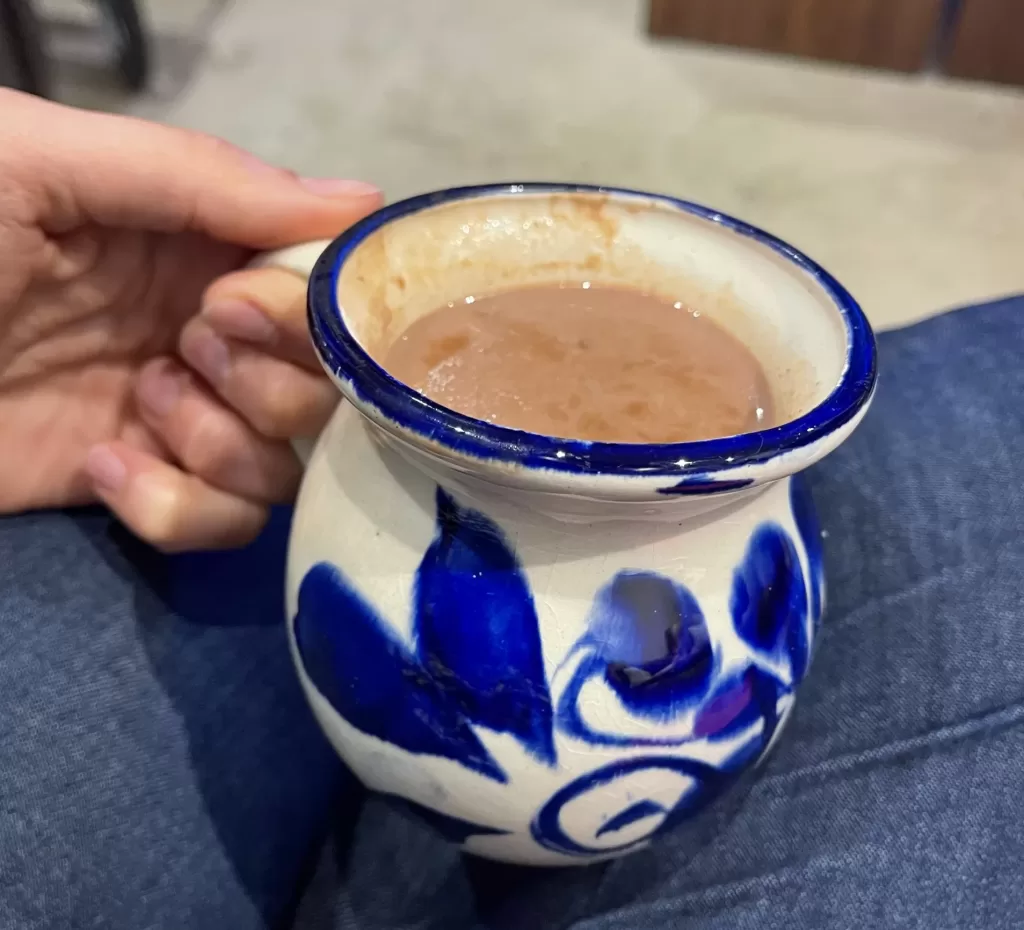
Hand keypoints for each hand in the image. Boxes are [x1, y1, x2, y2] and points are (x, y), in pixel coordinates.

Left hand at [0, 89, 381, 549]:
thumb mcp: (38, 165)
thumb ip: (196, 174)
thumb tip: (360, 201)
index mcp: (193, 243)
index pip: (318, 288)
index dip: (302, 312)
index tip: (228, 309)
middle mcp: (204, 333)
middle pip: (319, 388)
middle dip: (266, 386)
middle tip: (182, 356)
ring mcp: (177, 418)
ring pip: (281, 464)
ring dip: (220, 448)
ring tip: (134, 412)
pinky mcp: (140, 489)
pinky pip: (221, 523)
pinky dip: (177, 509)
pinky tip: (104, 468)